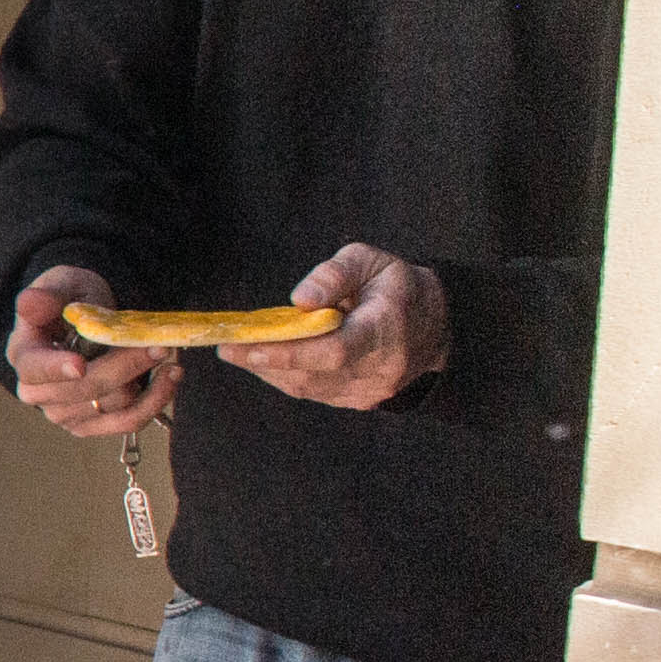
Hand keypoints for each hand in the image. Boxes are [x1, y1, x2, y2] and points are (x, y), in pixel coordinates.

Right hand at [7, 264, 174, 439]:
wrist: (86, 322)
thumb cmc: (71, 301)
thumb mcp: (62, 284)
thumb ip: (48, 293)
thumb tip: (29, 302)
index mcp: (23, 355)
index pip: (35, 369)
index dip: (57, 369)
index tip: (80, 365)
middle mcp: (37, 392)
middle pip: (85, 388)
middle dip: (125, 365)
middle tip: (158, 344)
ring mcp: (63, 413)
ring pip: (113, 403)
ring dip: (145, 378)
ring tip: (165, 351)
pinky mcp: (91, 425)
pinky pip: (128, 422)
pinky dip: (155, 402)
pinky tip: (170, 378)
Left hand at [228, 245, 446, 410]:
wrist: (435, 325)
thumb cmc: (395, 286)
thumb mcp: (370, 261)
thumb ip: (334, 274)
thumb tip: (300, 299)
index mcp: (386, 328)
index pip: (335, 350)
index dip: (291, 353)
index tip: (251, 347)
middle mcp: (380, 367)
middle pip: (314, 373)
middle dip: (265, 361)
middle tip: (225, 347)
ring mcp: (371, 389)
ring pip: (309, 387)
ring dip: (269, 370)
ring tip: (237, 351)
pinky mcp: (360, 400)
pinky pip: (314, 392)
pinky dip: (285, 375)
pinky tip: (264, 360)